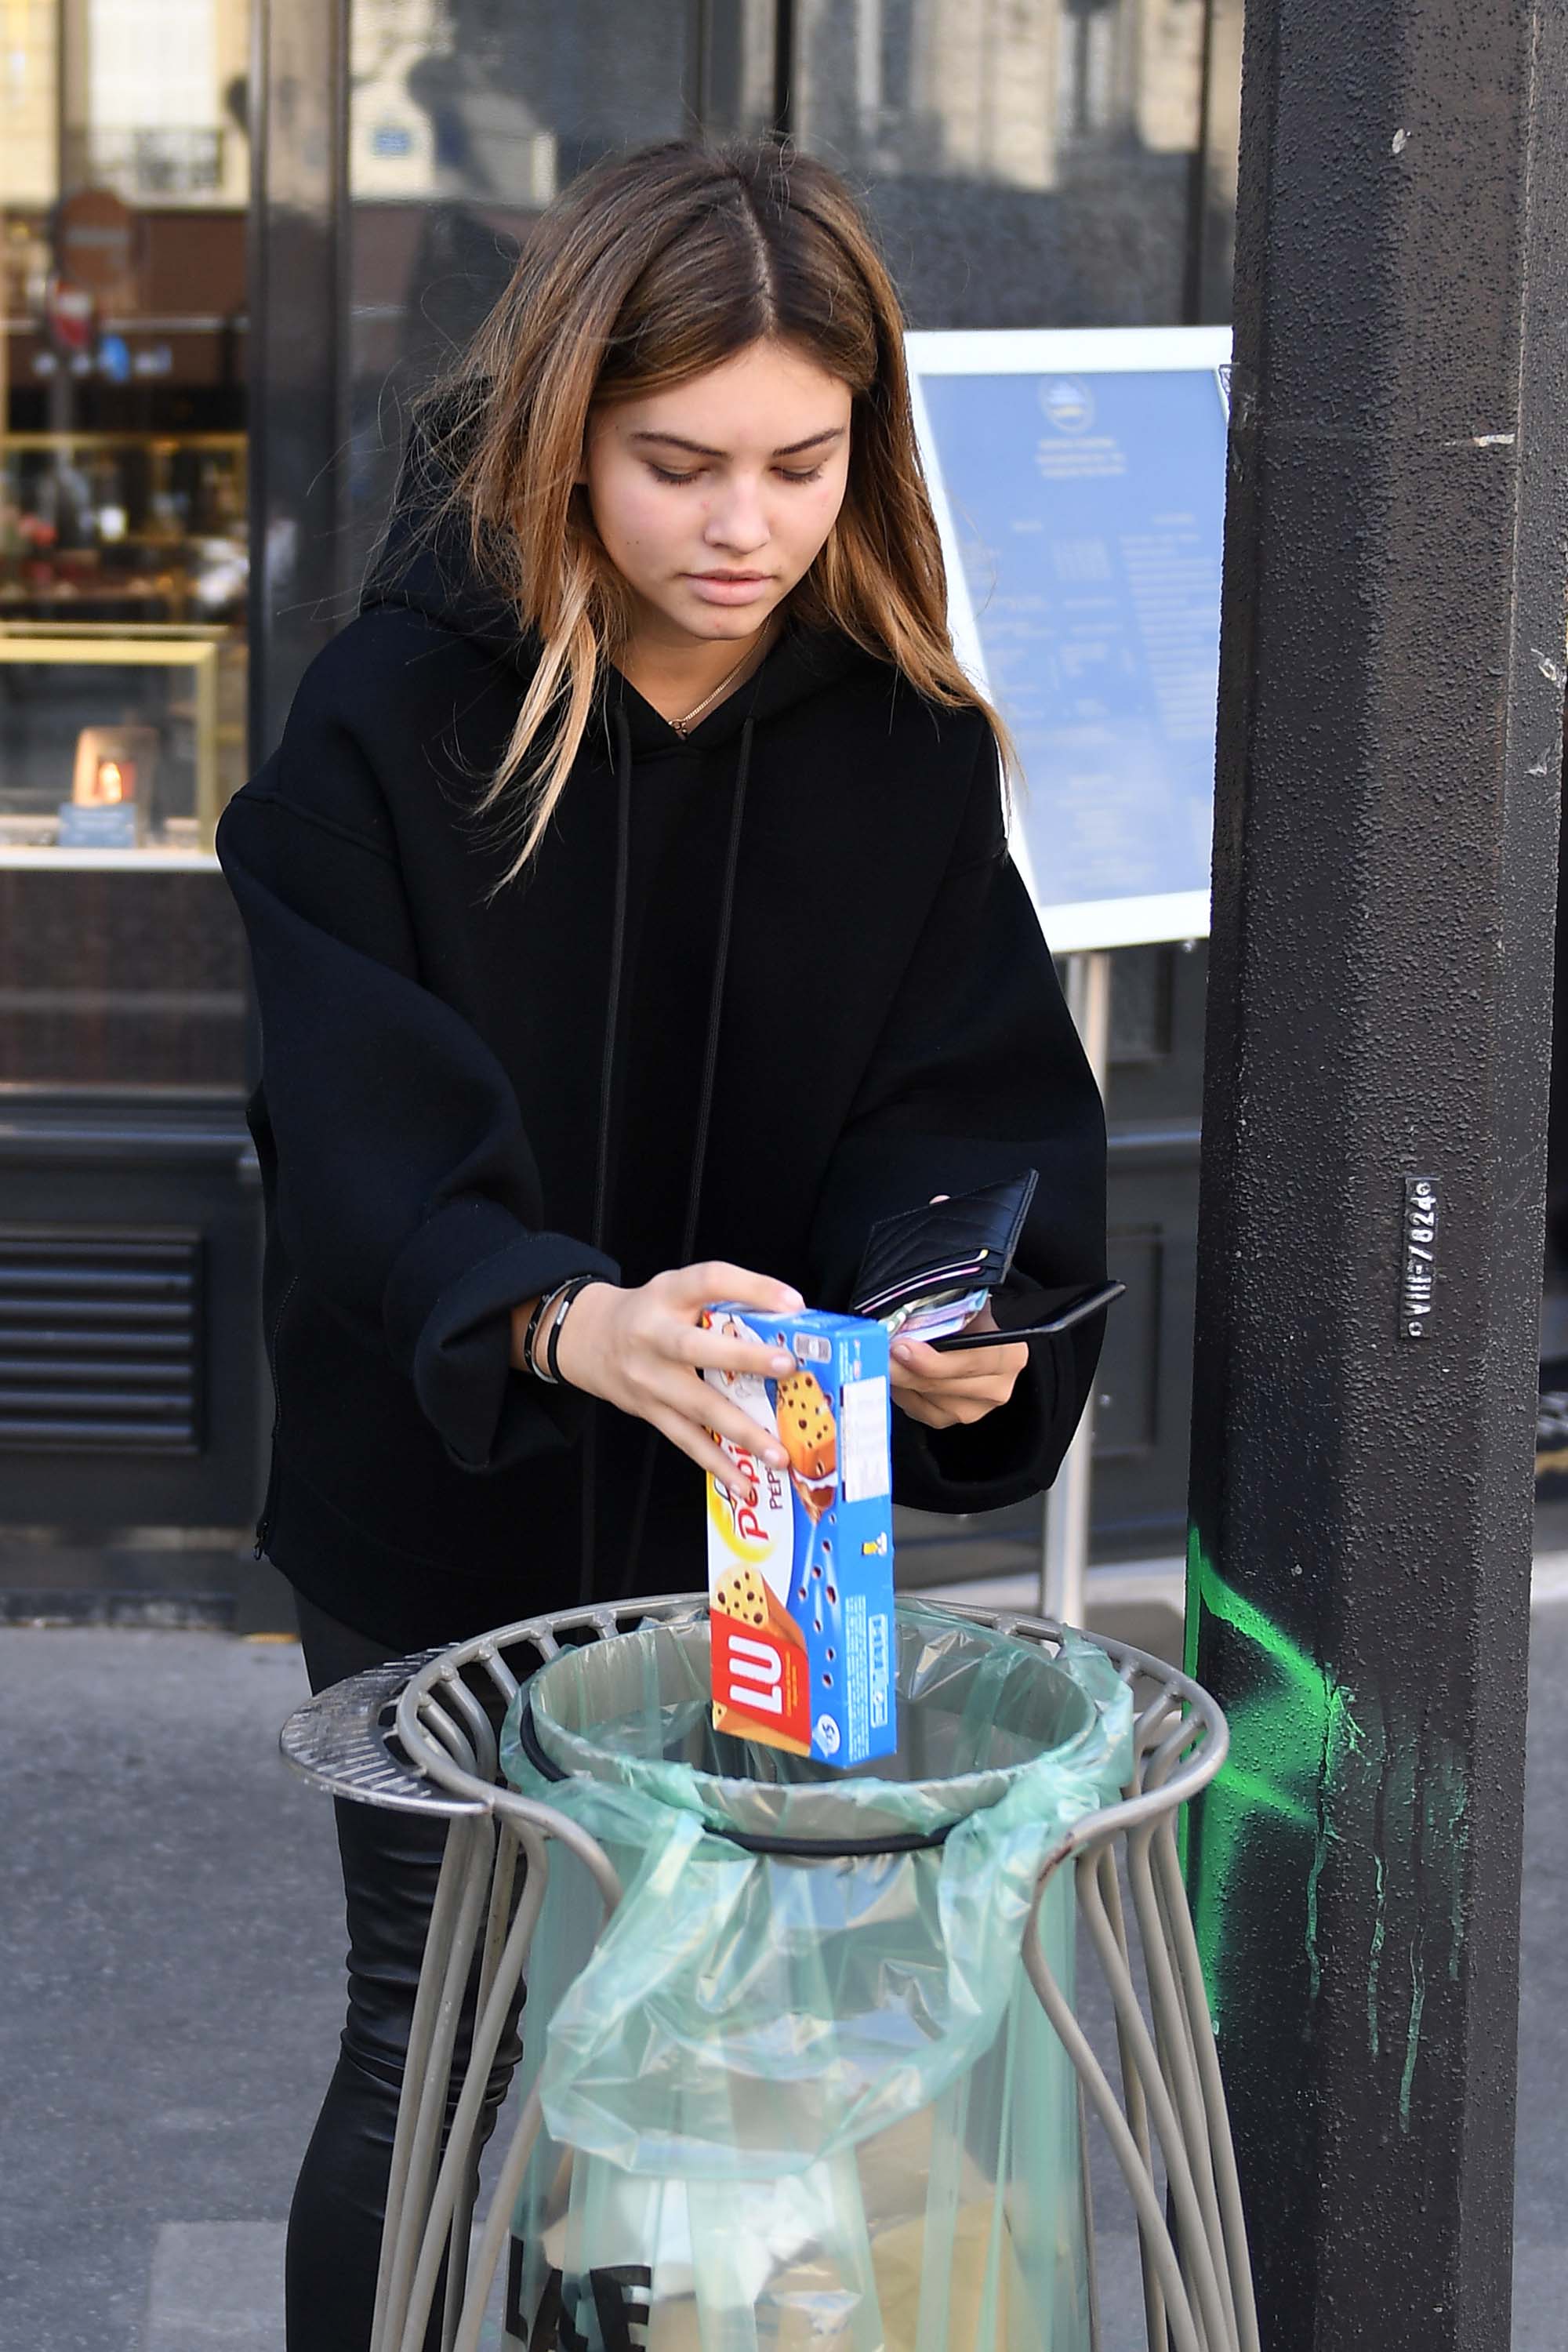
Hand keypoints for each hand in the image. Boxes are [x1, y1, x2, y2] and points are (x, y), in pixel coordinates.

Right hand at [549, 1263, 805, 1500]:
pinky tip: (744, 1484)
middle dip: (745, 1358)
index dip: (752, 1287)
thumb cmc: (651, 1312)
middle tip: (787, 1367)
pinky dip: (717, 1465)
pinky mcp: (650, 1411)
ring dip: (741, 1432)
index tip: (793, 1301)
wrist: (589, 1339)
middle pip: (697, 1347)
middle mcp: (654, 1335)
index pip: (709, 1279)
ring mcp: (649, 1378)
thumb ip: (723, 1299)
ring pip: (696, 1406)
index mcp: (669, 1294)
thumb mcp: (678, 1289)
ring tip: (778, 1454)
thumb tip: (791, 1319)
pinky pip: (686, 1440)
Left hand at [889, 1299, 1029, 1429]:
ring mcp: (975, 1409)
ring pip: (928, 1401)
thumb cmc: (971, 1317)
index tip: (901, 1348)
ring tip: (881, 1360)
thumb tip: (909, 1311)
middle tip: (877, 1353)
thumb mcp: (968, 1304)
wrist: (977, 1338)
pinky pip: (921, 1412)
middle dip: (904, 1368)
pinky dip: (903, 1394)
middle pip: (942, 1385)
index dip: (933, 1359)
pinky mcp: (953, 1419)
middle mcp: (997, 1387)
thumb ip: (948, 1308)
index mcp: (1009, 1355)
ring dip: (900, 1381)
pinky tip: (895, 1376)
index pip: (971, 1362)